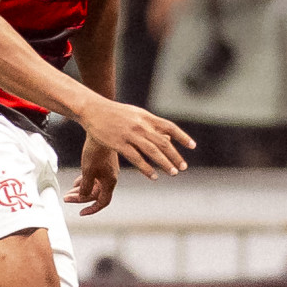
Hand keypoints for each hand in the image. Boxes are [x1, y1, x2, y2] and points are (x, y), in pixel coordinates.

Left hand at [65, 139, 119, 214]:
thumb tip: (83, 197)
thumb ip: (85, 186)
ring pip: (94, 186)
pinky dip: (85, 180)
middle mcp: (111, 177)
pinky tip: (77, 180)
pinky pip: (94, 177)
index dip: (92, 209)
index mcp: (110, 181)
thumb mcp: (88, 171)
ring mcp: (107, 170)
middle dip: (81, 197)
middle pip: (96, 194)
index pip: (102, 202)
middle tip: (67, 198)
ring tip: (70, 190)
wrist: (101, 129)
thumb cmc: (96, 150)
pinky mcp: (104, 163)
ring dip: (82, 189)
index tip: (81, 212)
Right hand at [77, 97, 193, 178]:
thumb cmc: (115, 113)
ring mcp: (130, 134)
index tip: (192, 146)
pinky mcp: (118, 143)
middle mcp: (141, 125)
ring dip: (165, 163)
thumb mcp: (136, 114)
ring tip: (173, 173)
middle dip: (175, 156)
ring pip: (152, 151)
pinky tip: (154, 176)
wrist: (94, 109)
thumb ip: (151, 125)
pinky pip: (136, 158)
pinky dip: (146, 168)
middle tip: (183, 167)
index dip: (182, 136)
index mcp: (147, 117)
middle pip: (163, 142)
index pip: (170, 127)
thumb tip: (167, 138)